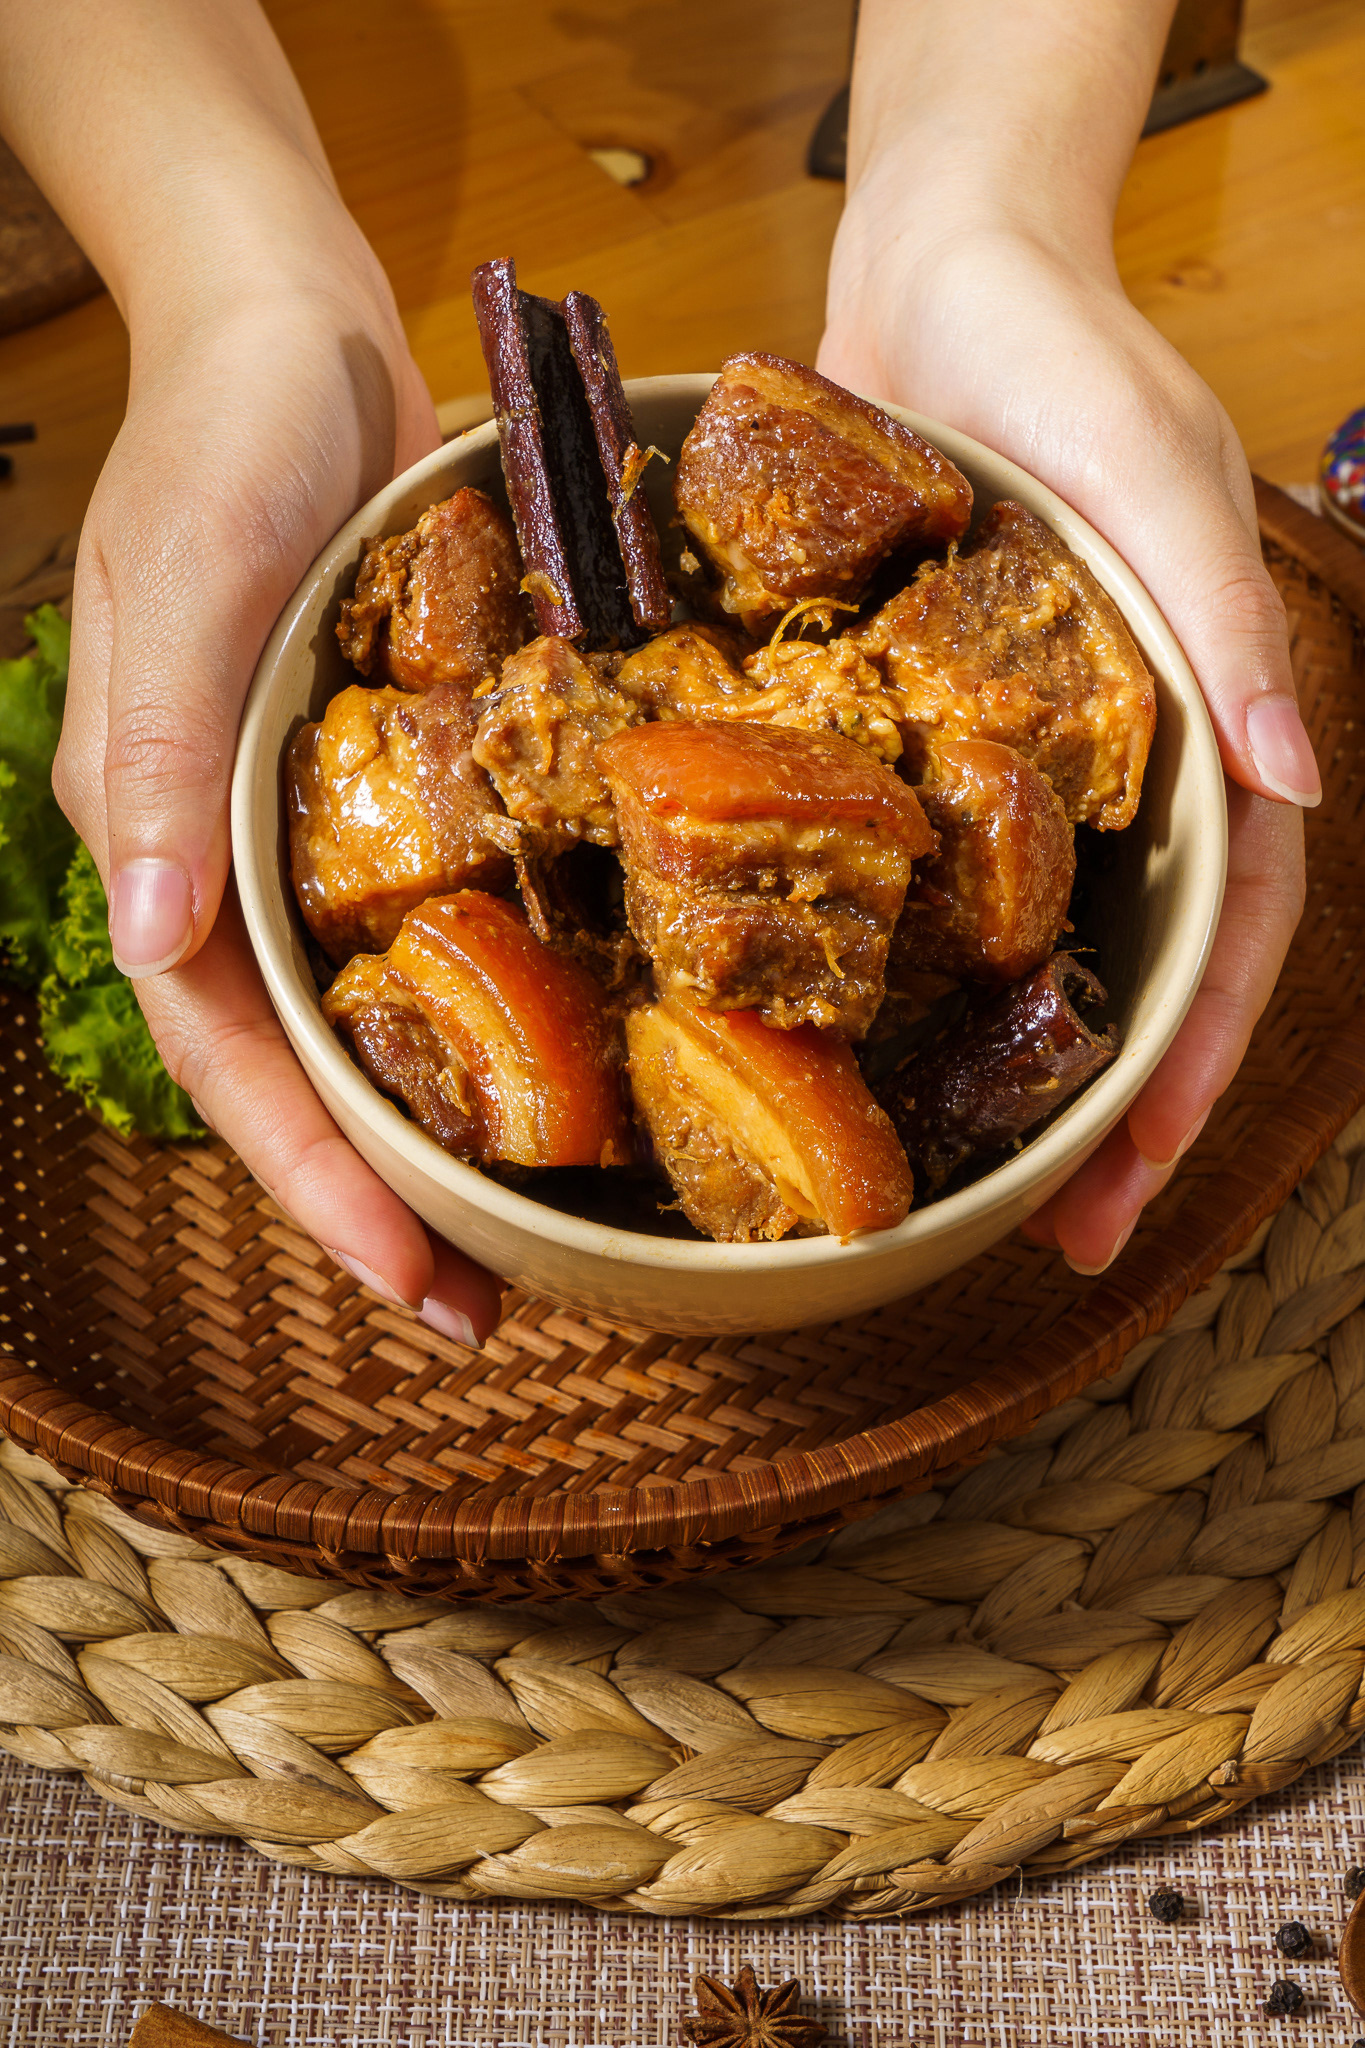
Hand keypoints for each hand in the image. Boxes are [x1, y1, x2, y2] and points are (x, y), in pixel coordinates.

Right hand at [52, 256, 504, 1343]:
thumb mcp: (185, 585)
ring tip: (544, 1223)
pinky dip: (496, 999)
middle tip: (498, 1307)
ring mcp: (320, 829)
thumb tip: (148, 944)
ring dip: (450, 1121)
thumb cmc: (220, 439)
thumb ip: (162, 764)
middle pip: (313, 1071)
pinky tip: (575, 1046)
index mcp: (168, 845)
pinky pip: (445, 919)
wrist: (292, 326)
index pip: (239, 1061)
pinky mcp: (401, 779)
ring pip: (381, 1015)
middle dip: (393, 1199)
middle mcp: (239, 862)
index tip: (418, 1288)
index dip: (320, 1187)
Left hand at [820, 221, 1313, 1271]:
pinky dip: (908, 955)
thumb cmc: (1071, 356)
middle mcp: (1116, 767)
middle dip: (1109, 1110)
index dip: (1197, 1055)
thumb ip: (1221, 624)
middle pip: (1134, 968)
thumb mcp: (1160, 478)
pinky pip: (921, 865)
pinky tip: (853, 1029)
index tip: (1142, 1167)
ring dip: (1011, 1065)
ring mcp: (1016, 760)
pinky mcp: (917, 729)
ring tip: (967, 1184)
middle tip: (1060, 1238)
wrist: (935, 270)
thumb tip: (1299, 775)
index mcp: (1197, 729)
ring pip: (1031, 944)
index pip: (1230, 927)